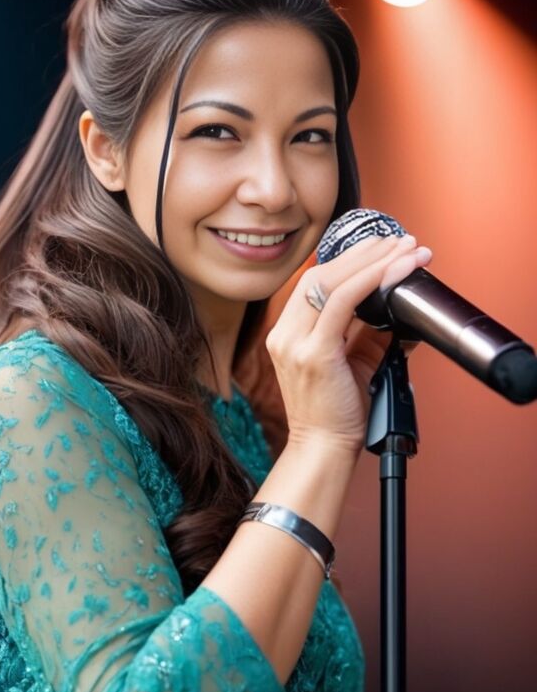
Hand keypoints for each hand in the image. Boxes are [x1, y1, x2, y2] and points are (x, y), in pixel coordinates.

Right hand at [265, 234, 431, 452]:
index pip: (316, 282)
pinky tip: (395, 271)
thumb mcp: (354, 362)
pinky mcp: (313, 354)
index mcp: (289, 333)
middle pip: (321, 274)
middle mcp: (285, 333)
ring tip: (406, 251)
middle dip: (365, 253)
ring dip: (374, 261)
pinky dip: (370, 282)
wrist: (324, 449)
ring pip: (331, 282)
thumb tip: (403, 305)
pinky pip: (341, 303)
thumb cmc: (338, 413)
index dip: (350, 259)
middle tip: (401, 242)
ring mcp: (295, 343)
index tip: (383, 248)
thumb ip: (370, 332)